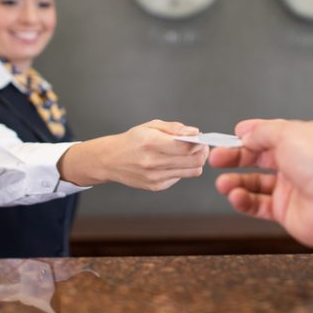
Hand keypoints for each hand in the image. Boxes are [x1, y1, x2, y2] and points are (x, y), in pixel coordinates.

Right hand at [59, 120, 207, 190]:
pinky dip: (182, 169)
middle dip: (202, 152)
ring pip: (192, 171)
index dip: (199, 142)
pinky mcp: (156, 186)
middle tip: (200, 146)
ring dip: (195, 162)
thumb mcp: (151, 126)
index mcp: (151, 142)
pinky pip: (180, 177)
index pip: (187, 146)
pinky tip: (172, 162)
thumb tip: (194, 132)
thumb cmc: (132, 140)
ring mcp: (155, 177)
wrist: (110, 160)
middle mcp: (153, 162)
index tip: (200, 138)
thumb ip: (175, 128)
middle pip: (194, 161)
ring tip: (188, 154)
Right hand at [209, 119, 312, 264]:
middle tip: (216, 159)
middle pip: (259, 158)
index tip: (229, 137)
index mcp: (302, 139)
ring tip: (222, 184)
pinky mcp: (287, 212)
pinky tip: (236, 197)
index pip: (269, 134)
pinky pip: (259, 205)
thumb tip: (246, 133)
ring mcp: (292, 188)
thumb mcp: (288, 133)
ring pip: (256, 184)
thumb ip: (263, 132)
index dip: (248, 135)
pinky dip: (245, 201)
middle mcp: (297, 162)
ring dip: (236, 182)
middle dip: (235, 158)